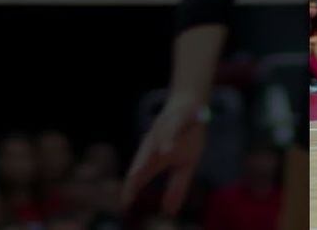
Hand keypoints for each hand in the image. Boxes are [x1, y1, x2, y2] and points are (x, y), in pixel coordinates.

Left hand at [121, 93, 208, 214]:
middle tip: (126, 196)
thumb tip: (170, 212)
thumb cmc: (186, 136)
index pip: (140, 175)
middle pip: (141, 162)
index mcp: (155, 157)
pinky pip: (171, 129)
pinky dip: (168, 138)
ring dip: (146, 160)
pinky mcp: (177, 118)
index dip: (132, 189)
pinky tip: (166, 149)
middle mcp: (155, 143)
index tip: (124, 205)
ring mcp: (164, 130)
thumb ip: (177, 187)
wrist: (192, 104)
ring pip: (152, 144)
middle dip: (133, 179)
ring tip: (139, 173)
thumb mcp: (185, 164)